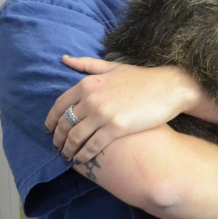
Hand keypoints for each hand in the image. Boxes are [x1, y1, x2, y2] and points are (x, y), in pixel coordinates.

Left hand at [45, 56, 200, 164]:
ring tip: (68, 156)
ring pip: (75, 137)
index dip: (51, 120)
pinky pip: (92, 146)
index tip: (48, 130)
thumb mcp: (111, 67)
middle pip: (65, 123)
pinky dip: (83, 155)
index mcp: (88, 83)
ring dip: (68, 149)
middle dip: (58, 138)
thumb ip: (86, 64)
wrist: (168, 88)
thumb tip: (64, 59)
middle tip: (57, 147)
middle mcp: (91, 99)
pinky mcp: (116, 129)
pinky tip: (82, 159)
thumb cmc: (141, 78)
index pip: (60, 105)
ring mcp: (103, 114)